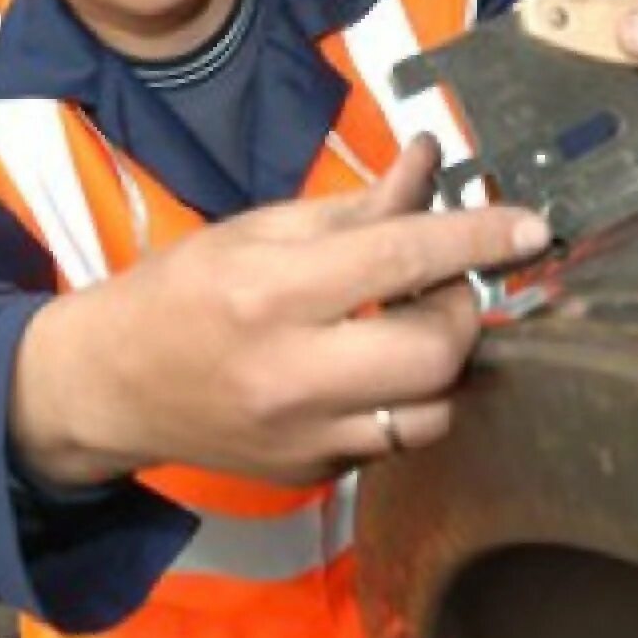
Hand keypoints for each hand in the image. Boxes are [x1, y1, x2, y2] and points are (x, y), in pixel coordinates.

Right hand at [9, 136, 549, 487]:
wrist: (106, 387)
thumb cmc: (181, 290)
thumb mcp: (259, 229)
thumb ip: (355, 206)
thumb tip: (431, 164)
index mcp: (271, 292)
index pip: (401, 258)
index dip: (478, 239)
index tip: (531, 226)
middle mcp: (291, 373)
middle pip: (435, 352)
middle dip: (464, 309)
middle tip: (445, 283)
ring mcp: (305, 435)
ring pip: (433, 412)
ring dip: (447, 365)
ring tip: (416, 328)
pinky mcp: (313, 474)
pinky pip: (398, 441)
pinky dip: (409, 401)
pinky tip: (377, 370)